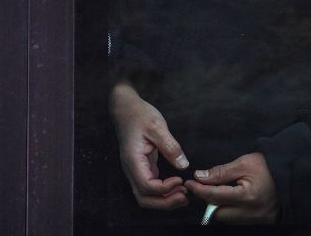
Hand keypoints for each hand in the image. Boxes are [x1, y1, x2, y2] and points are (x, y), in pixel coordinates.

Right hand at [109, 82, 189, 209]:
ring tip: (183, 195)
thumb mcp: (157, 126)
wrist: (125, 107)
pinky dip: (163, 192)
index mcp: (133, 160)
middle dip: (165, 203)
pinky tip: (176, 186)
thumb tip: (183, 165)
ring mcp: (135, 169)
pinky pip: (150, 187)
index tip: (180, 180)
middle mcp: (131, 169)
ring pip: (146, 196)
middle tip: (184, 197)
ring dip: (164, 200)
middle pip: (144, 198)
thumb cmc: (139, 114)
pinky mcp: (141, 167)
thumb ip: (170, 146)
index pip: (147, 186)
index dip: (165, 188)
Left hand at [185, 153, 278, 223]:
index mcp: (248, 197)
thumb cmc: (268, 166)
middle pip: (220, 214)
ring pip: (229, 219)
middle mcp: (252, 213)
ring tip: (223, 191)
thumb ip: (220, 172)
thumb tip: (199, 177)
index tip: (189, 183)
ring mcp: (258, 220)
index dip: (199, 189)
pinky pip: (240, 220)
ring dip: (221, 207)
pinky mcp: (263, 221)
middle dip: (211, 202)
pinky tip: (234, 199)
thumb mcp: (243, 163)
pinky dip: (233, 211)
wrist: (293, 173)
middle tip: (209, 187)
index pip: (215, 197)